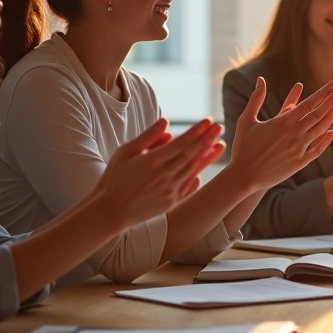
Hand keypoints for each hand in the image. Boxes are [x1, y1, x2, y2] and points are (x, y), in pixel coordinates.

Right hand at [95, 118, 223, 226]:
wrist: (112, 211)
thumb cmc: (115, 177)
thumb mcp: (126, 152)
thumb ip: (148, 137)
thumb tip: (166, 122)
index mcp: (153, 161)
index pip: (182, 142)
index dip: (197, 131)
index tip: (208, 120)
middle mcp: (165, 176)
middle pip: (192, 154)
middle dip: (207, 139)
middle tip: (220, 127)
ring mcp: (170, 191)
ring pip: (194, 169)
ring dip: (208, 156)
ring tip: (221, 144)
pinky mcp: (172, 202)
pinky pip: (190, 186)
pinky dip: (198, 175)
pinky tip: (204, 167)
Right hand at [229, 77, 332, 189]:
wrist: (244, 176)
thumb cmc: (242, 147)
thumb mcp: (246, 120)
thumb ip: (256, 99)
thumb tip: (261, 79)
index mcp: (282, 122)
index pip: (309, 103)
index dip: (324, 93)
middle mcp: (294, 134)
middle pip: (318, 114)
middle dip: (332, 101)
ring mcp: (299, 149)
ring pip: (321, 130)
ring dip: (332, 117)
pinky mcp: (300, 163)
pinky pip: (317, 150)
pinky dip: (326, 140)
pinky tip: (332, 132)